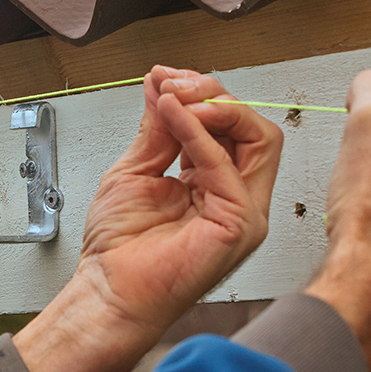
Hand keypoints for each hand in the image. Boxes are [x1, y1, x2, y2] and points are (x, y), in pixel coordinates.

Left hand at [15, 66, 282, 371]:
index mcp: (216, 183)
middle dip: (215, 95)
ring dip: (217, 108)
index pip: (231, 126)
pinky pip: (228, 166)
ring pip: (261, 139)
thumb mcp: (138, 168)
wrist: (109, 292)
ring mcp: (244, 211)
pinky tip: (173, 114)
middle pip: (253, 127)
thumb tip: (162, 86)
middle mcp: (236, 195)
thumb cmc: (121, 248)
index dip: (202, 95)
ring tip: (177, 99)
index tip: (164, 80)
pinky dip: (199, 133)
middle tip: (175, 86)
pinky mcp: (239, 224)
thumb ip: (156, 127)